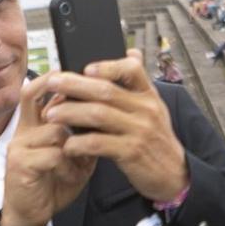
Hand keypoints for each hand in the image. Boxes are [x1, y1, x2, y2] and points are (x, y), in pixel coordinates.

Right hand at [2, 76, 97, 225]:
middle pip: (35, 96)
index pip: (39, 91)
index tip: (84, 76)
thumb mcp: (72, 156)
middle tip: (93, 110)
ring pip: (56, 129)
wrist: (31, 216)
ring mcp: (19, 146)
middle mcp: (23, 130)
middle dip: (66, 98)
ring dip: (76, 146)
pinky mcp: (21, 164)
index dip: (57, 79)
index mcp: (33, 125)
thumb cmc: (52, 183)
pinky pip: (54, 154)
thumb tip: (105, 115)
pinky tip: (73, 177)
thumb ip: (82, 135)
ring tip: (81, 164)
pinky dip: (69, 166)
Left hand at [41, 50, 189, 203]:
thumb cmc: (156, 139)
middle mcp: (146, 110)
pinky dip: (79, 143)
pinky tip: (67, 144)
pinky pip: (99, 143)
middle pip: (106, 91)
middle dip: (74, 85)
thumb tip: (130, 52)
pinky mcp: (131, 152)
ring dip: (71, 113)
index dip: (108, 66)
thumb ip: (138, 84)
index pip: (132, 70)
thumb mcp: (154, 108)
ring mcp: (139, 131)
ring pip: (98, 115)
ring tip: (51, 114)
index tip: (86, 67)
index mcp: (149, 96)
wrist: (173, 173)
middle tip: (52, 83)